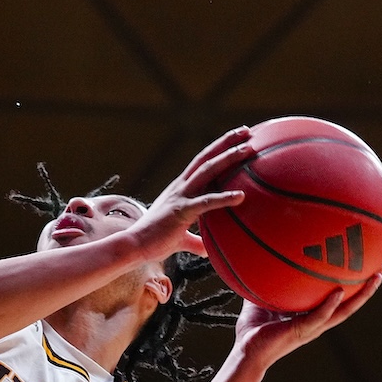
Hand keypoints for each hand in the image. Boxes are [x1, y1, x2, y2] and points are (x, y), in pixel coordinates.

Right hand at [128, 128, 254, 259]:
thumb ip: (195, 242)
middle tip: (246, 131)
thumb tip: (208, 251)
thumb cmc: (155, 243)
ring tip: (248, 149)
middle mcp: (180, 187)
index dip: (217, 149)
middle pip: (206, 158)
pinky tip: (241, 196)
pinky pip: (206, 202)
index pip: (201, 163)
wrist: (134, 247)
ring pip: (207, 170)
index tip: (235, 139)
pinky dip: (224, 198)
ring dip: (228, 157)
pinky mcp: (181, 211)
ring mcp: (180, 197)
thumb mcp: (179, 239)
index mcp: (180, 189)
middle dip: (226, 142)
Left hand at [232, 266, 381, 368]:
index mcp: (312, 316)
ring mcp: (312, 328)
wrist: (245, 352)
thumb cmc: (253, 330)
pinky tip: (338, 291)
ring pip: (344, 311)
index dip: (353, 286)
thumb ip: (268, 281)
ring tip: (374, 277)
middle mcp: (317, 322)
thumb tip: (263, 257)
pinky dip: (330, 305)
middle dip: (367, 288)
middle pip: (351, 304)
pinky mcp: (302, 331)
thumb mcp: (262, 298)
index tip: (366, 268)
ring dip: (361, 295)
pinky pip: (319, 317)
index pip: (339, 299)